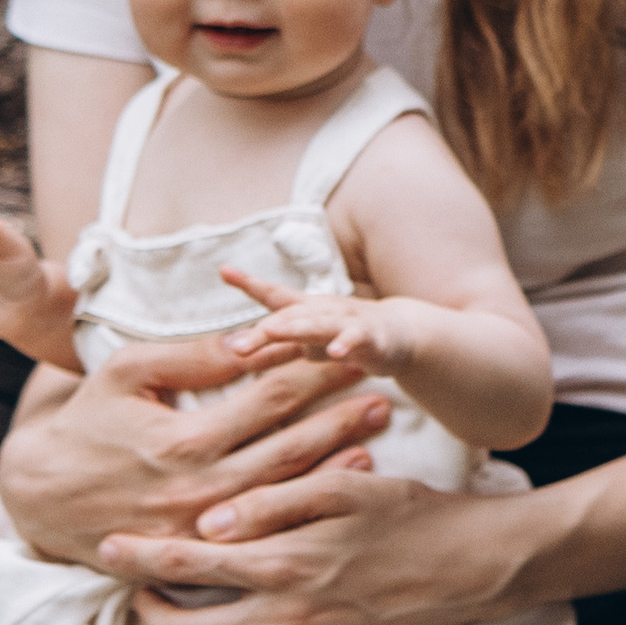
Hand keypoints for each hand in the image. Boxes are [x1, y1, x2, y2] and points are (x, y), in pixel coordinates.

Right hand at [0, 330, 392, 568]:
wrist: (38, 499)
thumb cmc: (86, 424)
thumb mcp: (126, 374)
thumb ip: (191, 357)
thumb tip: (252, 336)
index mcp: (182, 440)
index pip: (266, 399)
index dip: (314, 372)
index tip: (352, 350)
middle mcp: (198, 489)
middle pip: (288, 447)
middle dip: (340, 417)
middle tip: (388, 393)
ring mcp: (201, 528)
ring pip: (284, 492)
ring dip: (335, 460)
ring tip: (379, 433)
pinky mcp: (199, 553)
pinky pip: (263, 530)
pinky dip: (304, 506)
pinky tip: (341, 486)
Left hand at [103, 464, 546, 624]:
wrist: (471, 569)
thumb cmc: (410, 515)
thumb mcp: (344, 487)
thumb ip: (273, 500)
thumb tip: (210, 520)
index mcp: (285, 564)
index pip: (187, 565)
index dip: (139, 557)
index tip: (108, 545)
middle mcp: (287, 618)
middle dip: (149, 611)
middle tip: (134, 587)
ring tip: (174, 614)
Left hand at [220, 265, 417, 374]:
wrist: (400, 333)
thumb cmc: (346, 336)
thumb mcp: (307, 344)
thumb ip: (274, 350)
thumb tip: (233, 354)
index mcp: (306, 311)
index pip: (275, 296)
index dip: (251, 284)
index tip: (225, 270)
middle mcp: (324, 311)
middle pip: (290, 318)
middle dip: (263, 331)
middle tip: (236, 345)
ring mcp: (348, 322)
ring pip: (320, 324)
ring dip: (296, 329)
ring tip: (272, 333)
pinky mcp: (372, 337)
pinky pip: (357, 339)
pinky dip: (346, 344)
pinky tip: (336, 353)